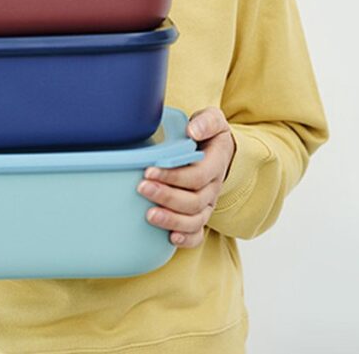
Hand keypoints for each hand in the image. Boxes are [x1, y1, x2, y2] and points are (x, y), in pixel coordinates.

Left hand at [137, 107, 236, 248]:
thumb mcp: (212, 119)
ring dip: (172, 220)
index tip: (149, 171)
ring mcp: (208, 204)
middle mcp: (213, 187)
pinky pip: (198, 233)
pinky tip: (170, 238)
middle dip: (166, 196)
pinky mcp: (200, 215)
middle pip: (194, 200)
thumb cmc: (208, 133)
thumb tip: (192, 131)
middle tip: (142, 188)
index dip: (174, 176)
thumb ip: (206, 122)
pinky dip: (187, 239)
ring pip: (195, 220)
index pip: (198, 175)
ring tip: (149, 215)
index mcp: (216, 163)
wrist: (216, 149)